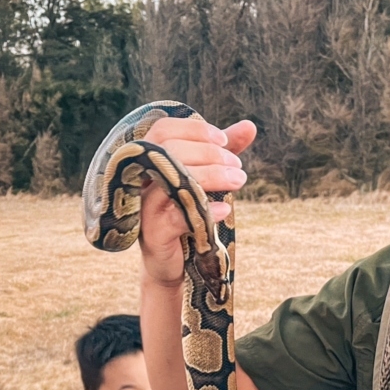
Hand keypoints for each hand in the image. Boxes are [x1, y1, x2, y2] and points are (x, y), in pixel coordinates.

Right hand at [139, 116, 256, 286]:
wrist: (173, 263)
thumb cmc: (186, 214)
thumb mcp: (205, 179)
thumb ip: (222, 153)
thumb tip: (249, 126)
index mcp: (149, 162)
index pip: (164, 130)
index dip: (195, 130)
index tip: (225, 141)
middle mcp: (140, 180)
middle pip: (169, 150)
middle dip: (209, 154)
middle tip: (238, 168)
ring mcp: (143, 206)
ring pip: (174, 180)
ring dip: (211, 176)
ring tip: (238, 181)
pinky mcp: (153, 233)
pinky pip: (177, 217)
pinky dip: (205, 210)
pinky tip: (225, 210)